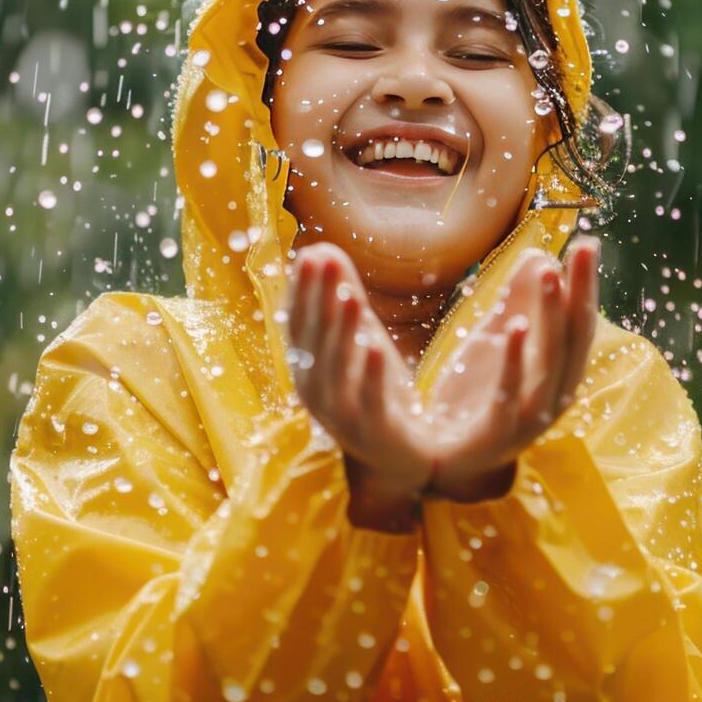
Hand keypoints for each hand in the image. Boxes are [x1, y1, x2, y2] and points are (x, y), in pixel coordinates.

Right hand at [284, 244, 432, 527]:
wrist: (402, 455)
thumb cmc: (373, 389)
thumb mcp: (358, 338)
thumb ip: (341, 297)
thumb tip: (322, 247)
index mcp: (308, 368)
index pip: (300, 324)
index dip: (304, 291)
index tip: (311, 254)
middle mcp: (316, 392)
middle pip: (312, 343)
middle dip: (318, 301)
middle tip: (324, 261)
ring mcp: (341, 416)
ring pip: (335, 371)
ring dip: (341, 332)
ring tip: (352, 296)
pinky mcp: (373, 433)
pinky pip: (369, 402)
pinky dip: (369, 374)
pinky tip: (376, 346)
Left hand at [425, 237, 599, 502]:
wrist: (444, 460)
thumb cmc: (476, 397)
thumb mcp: (497, 342)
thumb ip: (517, 303)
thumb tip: (539, 255)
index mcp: (557, 371)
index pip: (578, 321)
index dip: (584, 284)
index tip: (587, 241)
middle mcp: (554, 393)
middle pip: (574, 337)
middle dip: (580, 291)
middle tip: (584, 247)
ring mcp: (530, 416)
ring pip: (550, 363)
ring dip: (551, 316)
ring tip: (550, 274)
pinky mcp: (498, 433)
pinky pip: (509, 394)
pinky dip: (514, 360)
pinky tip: (513, 328)